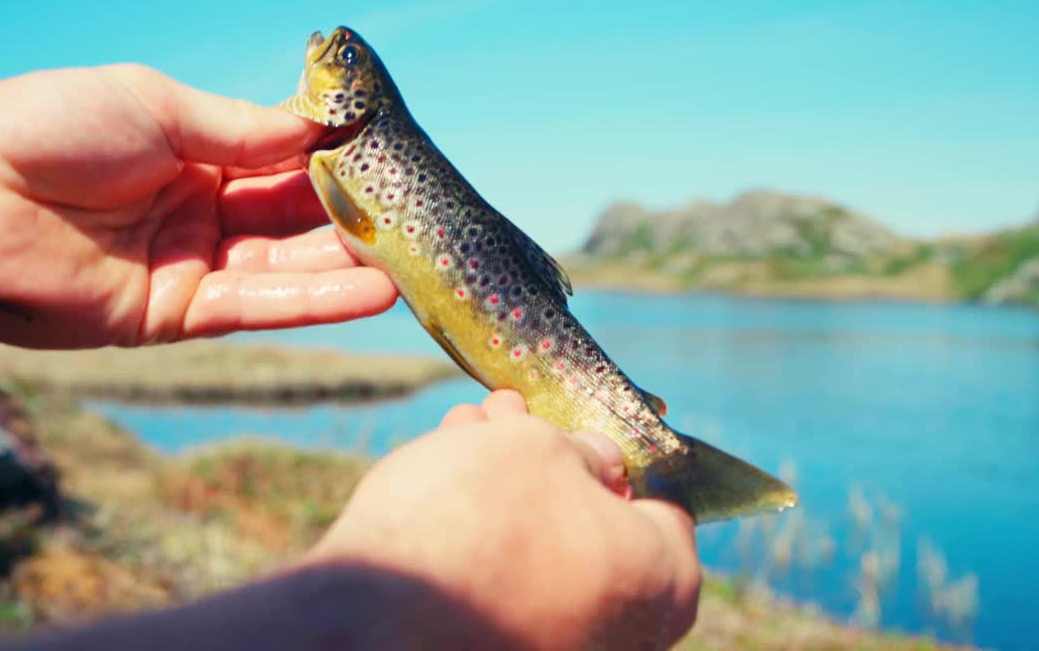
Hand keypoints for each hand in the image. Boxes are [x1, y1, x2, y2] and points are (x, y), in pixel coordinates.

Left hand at [0, 66, 396, 348]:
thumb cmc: (50, 126)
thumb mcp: (159, 107)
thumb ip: (242, 130)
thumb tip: (321, 131)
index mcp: (197, 155)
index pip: (285, 163)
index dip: (337, 165)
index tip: (394, 163)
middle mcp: (202, 213)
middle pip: (295, 220)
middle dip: (355, 222)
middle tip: (420, 225)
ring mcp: (190, 266)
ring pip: (286, 268)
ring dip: (349, 269)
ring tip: (415, 268)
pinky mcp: (173, 315)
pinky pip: (255, 308)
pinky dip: (313, 301)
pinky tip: (371, 294)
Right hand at [305, 390, 701, 649]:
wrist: (374, 621)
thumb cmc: (475, 521)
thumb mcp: (539, 447)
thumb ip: (581, 449)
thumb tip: (594, 462)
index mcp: (664, 578)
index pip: (663, 497)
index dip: (614, 446)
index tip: (575, 420)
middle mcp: (628, 631)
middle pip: (594, 522)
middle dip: (547, 459)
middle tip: (506, 411)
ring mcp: (564, 650)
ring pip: (544, 549)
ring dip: (507, 486)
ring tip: (463, 431)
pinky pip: (506, 585)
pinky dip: (483, 535)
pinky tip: (445, 479)